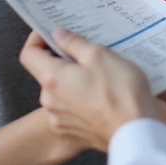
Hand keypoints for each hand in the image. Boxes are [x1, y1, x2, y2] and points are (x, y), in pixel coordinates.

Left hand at [19, 29, 165, 152]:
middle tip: (85, 50)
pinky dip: (80, 97)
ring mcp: (60, 118)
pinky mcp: (73, 129)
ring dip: (73, 78)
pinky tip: (102, 92)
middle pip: (46, 71)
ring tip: (99, 72)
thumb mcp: (99, 55)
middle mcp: (50, 101)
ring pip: (60, 89)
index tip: (52, 32)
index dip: (38, 39)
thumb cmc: (120, 93)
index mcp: (52, 79)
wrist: (137, 132)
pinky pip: (70, 106)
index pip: (29, 54)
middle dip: (62, 58)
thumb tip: (58, 34)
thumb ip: (73, 43)